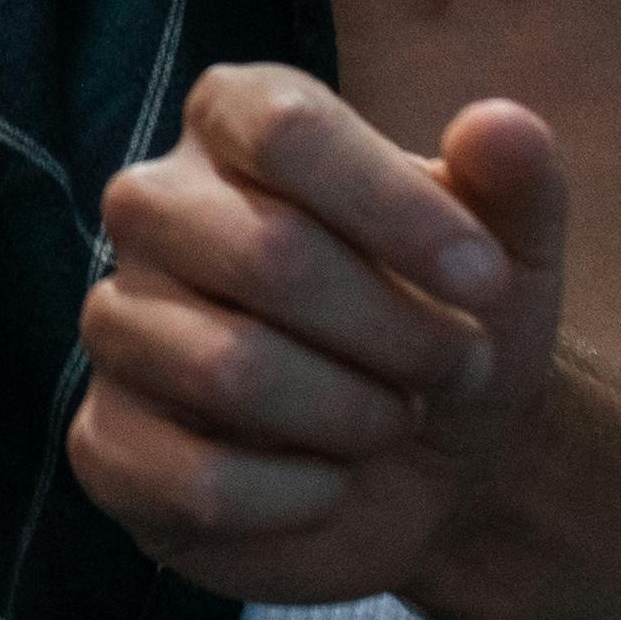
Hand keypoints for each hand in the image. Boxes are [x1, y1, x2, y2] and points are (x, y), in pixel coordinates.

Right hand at [67, 69, 567, 608]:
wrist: (423, 470)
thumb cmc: (448, 327)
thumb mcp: (509, 257)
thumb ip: (516, 182)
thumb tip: (502, 126)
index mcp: (233, 122)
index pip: (285, 128)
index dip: (396, 208)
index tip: (485, 281)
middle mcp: (153, 207)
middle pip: (265, 252)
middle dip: (395, 332)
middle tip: (456, 368)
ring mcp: (117, 325)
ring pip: (229, 370)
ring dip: (353, 416)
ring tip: (391, 422)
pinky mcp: (105, 443)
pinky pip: (195, 479)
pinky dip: (299, 497)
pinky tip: (326, 485)